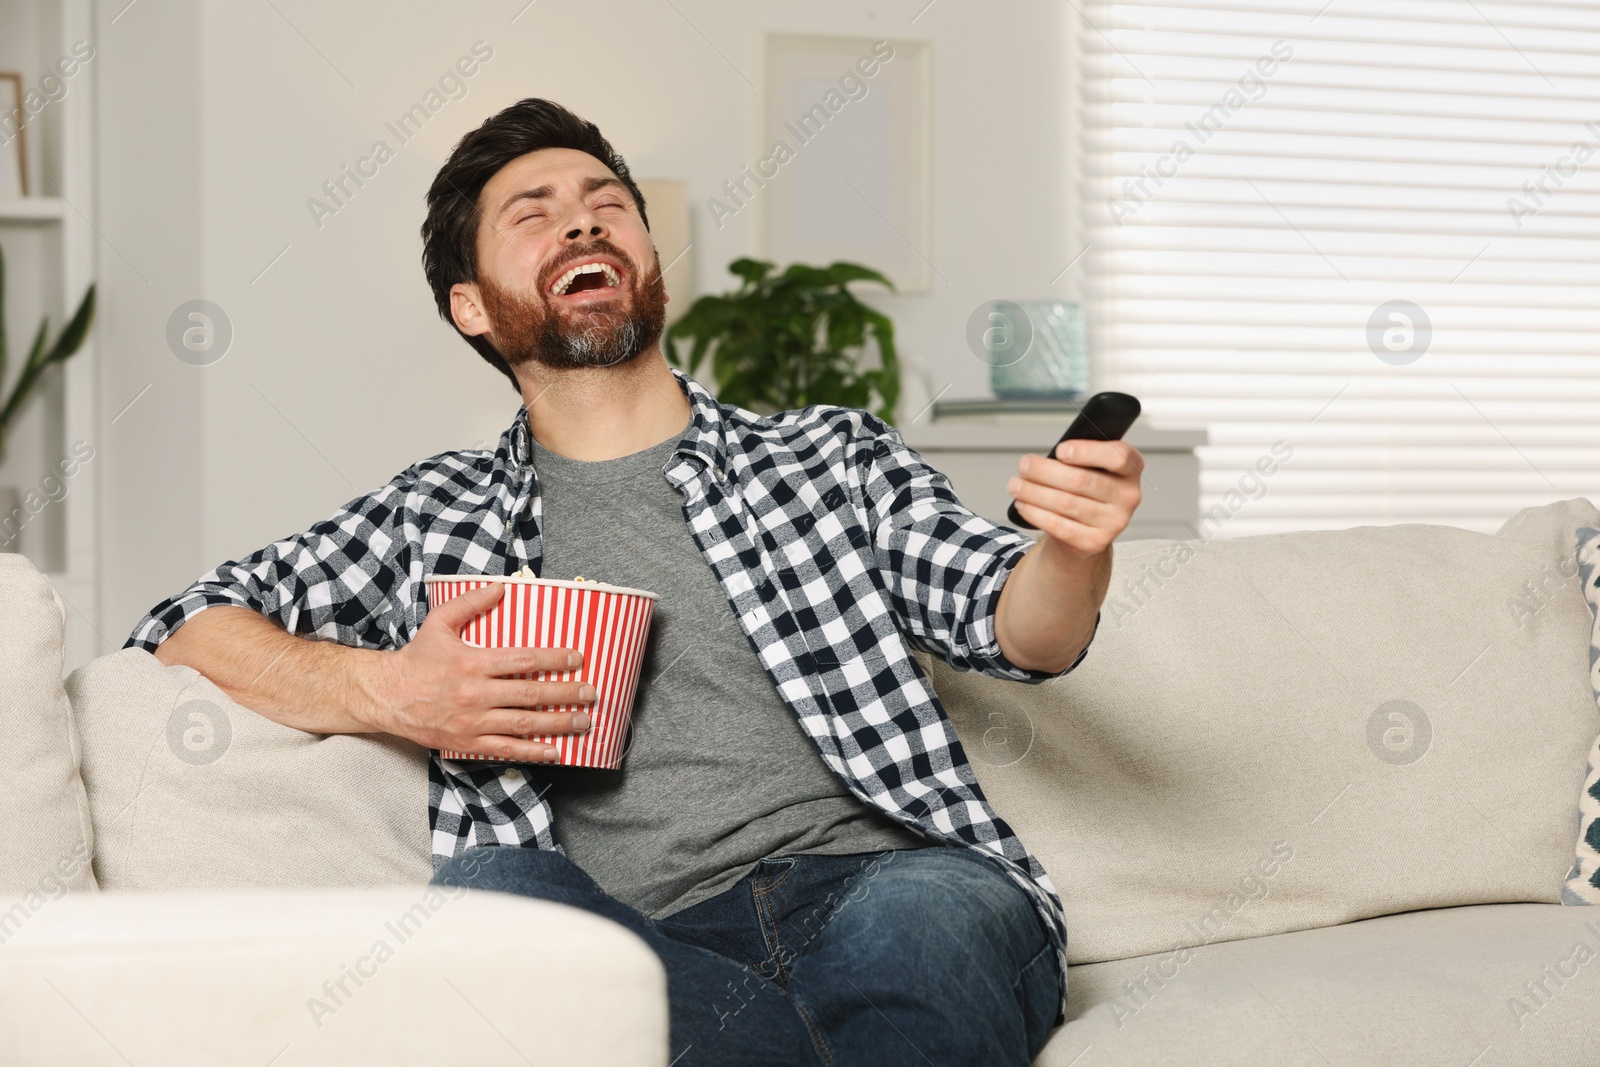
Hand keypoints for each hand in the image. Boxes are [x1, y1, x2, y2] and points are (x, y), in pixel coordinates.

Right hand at [368, 582, 594, 761]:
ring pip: (524, 724)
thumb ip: (471, 603)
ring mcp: (472, 721)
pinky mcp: (467, 742)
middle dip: (566, 694)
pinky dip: (532, 752)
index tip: (578, 659)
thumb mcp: (440, 623)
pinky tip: (554, 751)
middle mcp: (475, 693)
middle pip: (531, 694)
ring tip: (583, 721)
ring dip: (557, 724)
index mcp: (472, 662)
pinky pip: (506, 749)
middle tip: (591, 693)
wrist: (386, 696)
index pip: (523, 661)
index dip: (554, 660)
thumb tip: (501, 586)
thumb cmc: (416, 659)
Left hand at [1006, 439, 1142, 557]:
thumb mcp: (1090, 468)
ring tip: (1015, 485)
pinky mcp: (1095, 542)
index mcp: (1131, 469)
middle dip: (1045, 471)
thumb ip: (1079, 458)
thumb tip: (1048, 458)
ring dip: (1034, 492)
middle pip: (1081, 480)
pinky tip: (1022, 504)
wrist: (1085, 532)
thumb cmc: (1084, 490)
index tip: (1060, 450)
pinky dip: (1036, 513)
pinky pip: (1060, 526)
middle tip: (1024, 465)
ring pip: (1066, 503)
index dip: (1087, 451)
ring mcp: (1114, 522)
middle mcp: (1128, 496)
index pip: (1118, 456)